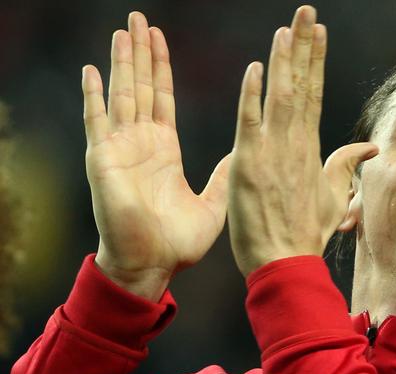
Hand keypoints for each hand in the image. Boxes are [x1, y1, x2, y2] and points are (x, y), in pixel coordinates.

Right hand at [82, 12, 229, 299]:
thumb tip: (243, 153)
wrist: (152, 265)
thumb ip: (224, 175)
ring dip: (122, 62)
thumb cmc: (178, 242)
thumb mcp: (213, 203)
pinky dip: (92, 96)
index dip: (161, 68)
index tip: (161, 39)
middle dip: (140, 53)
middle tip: (140, 19)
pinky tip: (90, 70)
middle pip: (140, 87)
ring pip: (121, 94)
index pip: (162, 98)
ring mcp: (120, 149)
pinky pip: (96, 122)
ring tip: (124, 30)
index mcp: (164, 150)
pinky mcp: (104, 160)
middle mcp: (141, 143)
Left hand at [228, 5, 377, 276]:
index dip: (315, 60)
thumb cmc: (305, 231)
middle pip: (301, 86)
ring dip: (284, 61)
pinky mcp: (249, 164)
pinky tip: (256, 69)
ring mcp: (272, 153)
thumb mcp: (333, 197)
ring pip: (280, 97)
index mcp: (310, 148)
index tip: (318, 32)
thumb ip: (346, 165)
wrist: (285, 261)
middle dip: (304, 46)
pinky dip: (253, 96)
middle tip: (306, 11)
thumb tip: (370, 147)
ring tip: (288, 28)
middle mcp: (294, 144)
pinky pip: (250, 123)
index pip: (313, 94)